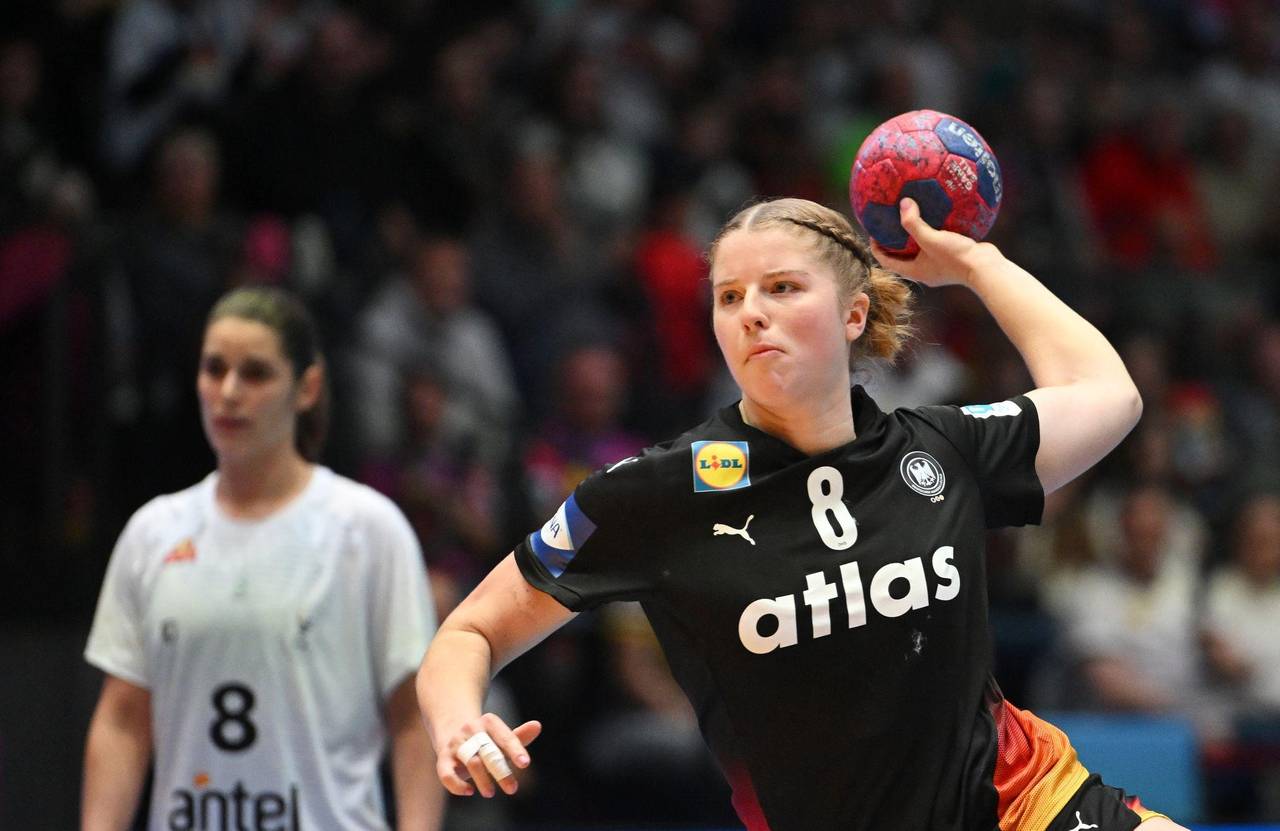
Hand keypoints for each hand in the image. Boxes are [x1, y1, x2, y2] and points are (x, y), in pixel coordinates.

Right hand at [438, 714, 541, 797]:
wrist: (452, 731)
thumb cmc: (485, 739)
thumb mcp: (502, 738)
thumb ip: (518, 737)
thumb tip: (537, 725)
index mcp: (489, 722)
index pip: (505, 737)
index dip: (515, 750)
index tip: (525, 764)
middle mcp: (471, 729)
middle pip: (488, 751)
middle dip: (500, 771)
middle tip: (512, 789)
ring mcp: (456, 743)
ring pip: (471, 762)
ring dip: (482, 779)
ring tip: (491, 793)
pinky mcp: (443, 758)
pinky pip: (446, 774)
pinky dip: (456, 785)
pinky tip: (469, 792)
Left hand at [870, 198, 1000, 288]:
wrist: (986, 268)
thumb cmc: (955, 257)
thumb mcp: (930, 239)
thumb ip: (914, 223)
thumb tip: (903, 204)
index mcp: (915, 271)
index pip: (887, 261)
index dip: (876, 248)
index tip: (872, 232)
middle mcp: (925, 271)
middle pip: (901, 256)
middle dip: (894, 241)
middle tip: (889, 223)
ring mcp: (939, 265)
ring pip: (920, 249)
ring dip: (914, 235)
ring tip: (910, 217)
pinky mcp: (952, 257)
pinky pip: (937, 243)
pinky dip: (933, 231)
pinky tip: (936, 216)